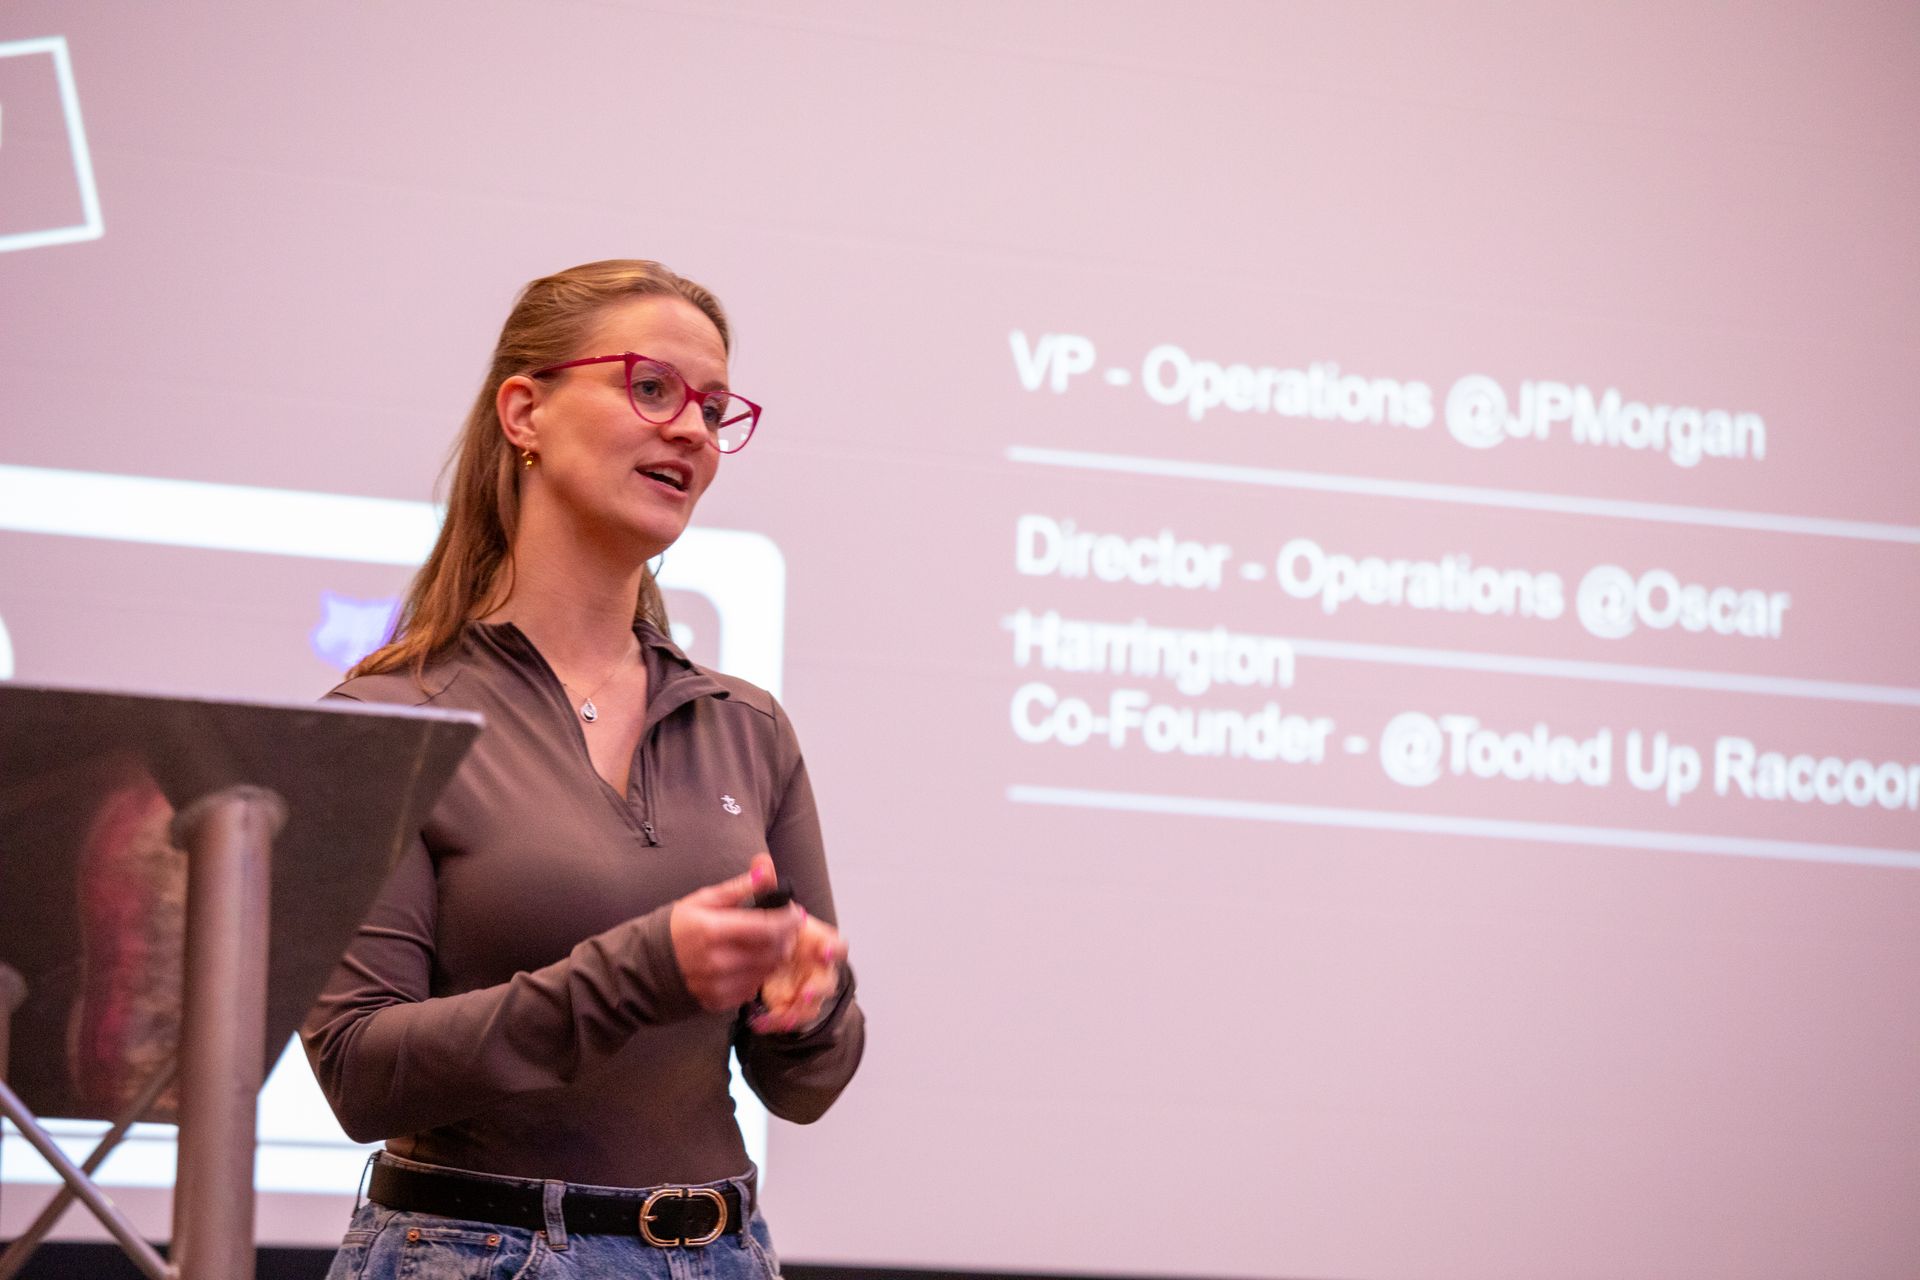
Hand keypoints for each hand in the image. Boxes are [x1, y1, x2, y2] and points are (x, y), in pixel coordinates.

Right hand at [670, 854, 802, 1011]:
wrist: (645, 967)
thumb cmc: (676, 928)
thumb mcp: (704, 900)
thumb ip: (739, 887)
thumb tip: (765, 867)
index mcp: (713, 931)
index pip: (769, 928)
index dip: (789, 919)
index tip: (794, 911)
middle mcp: (718, 962)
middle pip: (774, 952)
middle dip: (786, 937)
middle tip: (782, 926)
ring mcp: (718, 986)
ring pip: (768, 971)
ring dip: (773, 955)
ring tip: (763, 942)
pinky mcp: (719, 1003)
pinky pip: (753, 988)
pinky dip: (757, 973)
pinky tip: (746, 962)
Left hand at [749, 911, 846, 1034]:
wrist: (766, 950)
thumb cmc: (778, 933)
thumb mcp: (777, 917)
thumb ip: (777, 907)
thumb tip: (770, 883)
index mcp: (818, 945)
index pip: (838, 947)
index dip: (833, 950)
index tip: (822, 951)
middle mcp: (818, 971)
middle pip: (828, 983)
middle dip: (818, 989)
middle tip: (806, 992)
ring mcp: (807, 991)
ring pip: (811, 1008)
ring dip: (796, 1013)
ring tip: (780, 1017)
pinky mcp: (791, 1007)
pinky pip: (788, 1020)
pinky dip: (774, 1023)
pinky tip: (758, 1023)